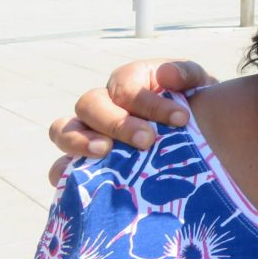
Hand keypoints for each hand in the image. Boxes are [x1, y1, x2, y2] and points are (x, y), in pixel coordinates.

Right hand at [47, 59, 214, 184]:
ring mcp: (87, 133)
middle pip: (90, 104)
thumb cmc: (190, 108)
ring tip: (105, 153)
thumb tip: (166, 75)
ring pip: (63, 130)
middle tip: (148, 140)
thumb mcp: (197, 86)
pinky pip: (59, 169)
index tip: (182, 119)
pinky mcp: (81, 164)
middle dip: (118, 122)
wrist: (197, 137)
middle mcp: (102, 104)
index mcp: (127, 81)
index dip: (150, 102)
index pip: (126, 86)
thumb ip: (186, 74)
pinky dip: (65, 174)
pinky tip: (86, 184)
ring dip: (80, 141)